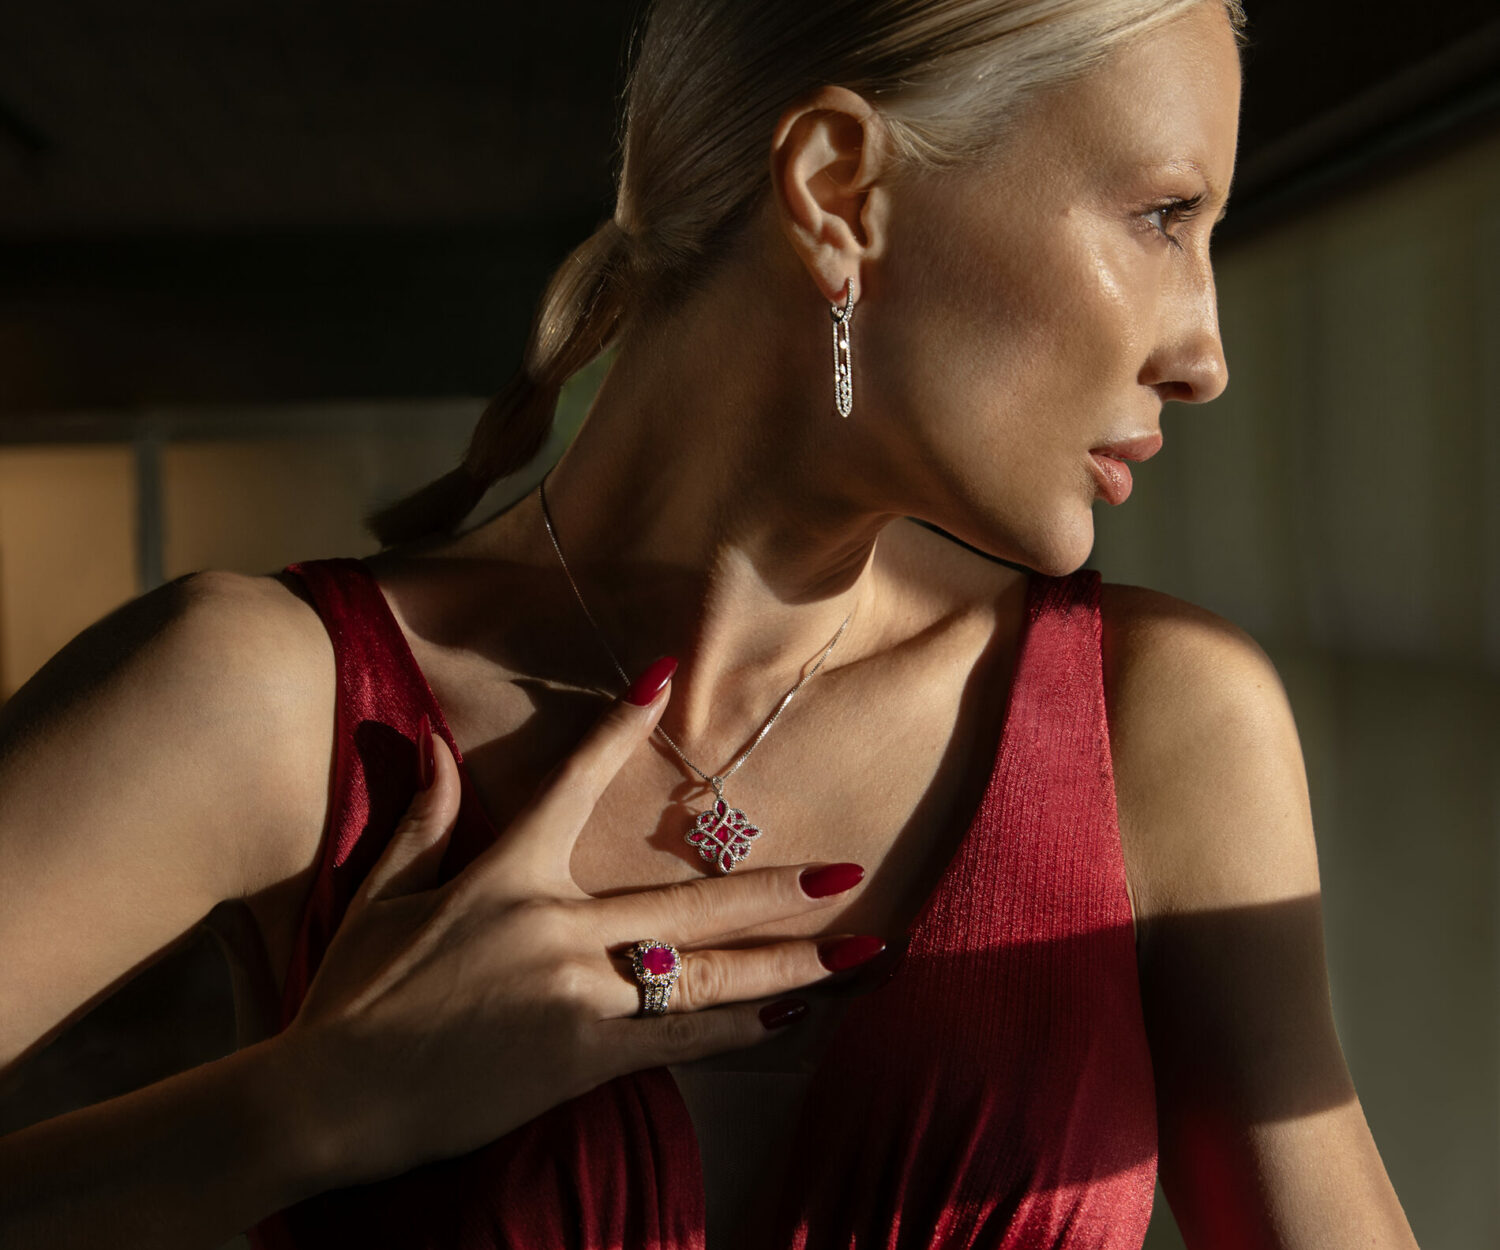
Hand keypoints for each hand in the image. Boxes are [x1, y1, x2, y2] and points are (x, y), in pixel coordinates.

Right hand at [278, 667, 874, 1186]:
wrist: (333, 1099)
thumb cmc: (352, 996)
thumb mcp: (381, 897)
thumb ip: (424, 820)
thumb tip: (434, 744)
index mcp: (508, 874)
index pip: (575, 783)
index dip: (621, 726)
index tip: (663, 674)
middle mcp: (558, 925)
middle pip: (689, 896)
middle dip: (776, 885)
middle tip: (847, 870)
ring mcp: (579, 993)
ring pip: (706, 971)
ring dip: (788, 961)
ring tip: (857, 949)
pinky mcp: (583, 1057)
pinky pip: (680, 1039)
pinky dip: (738, 1028)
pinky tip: (790, 1017)